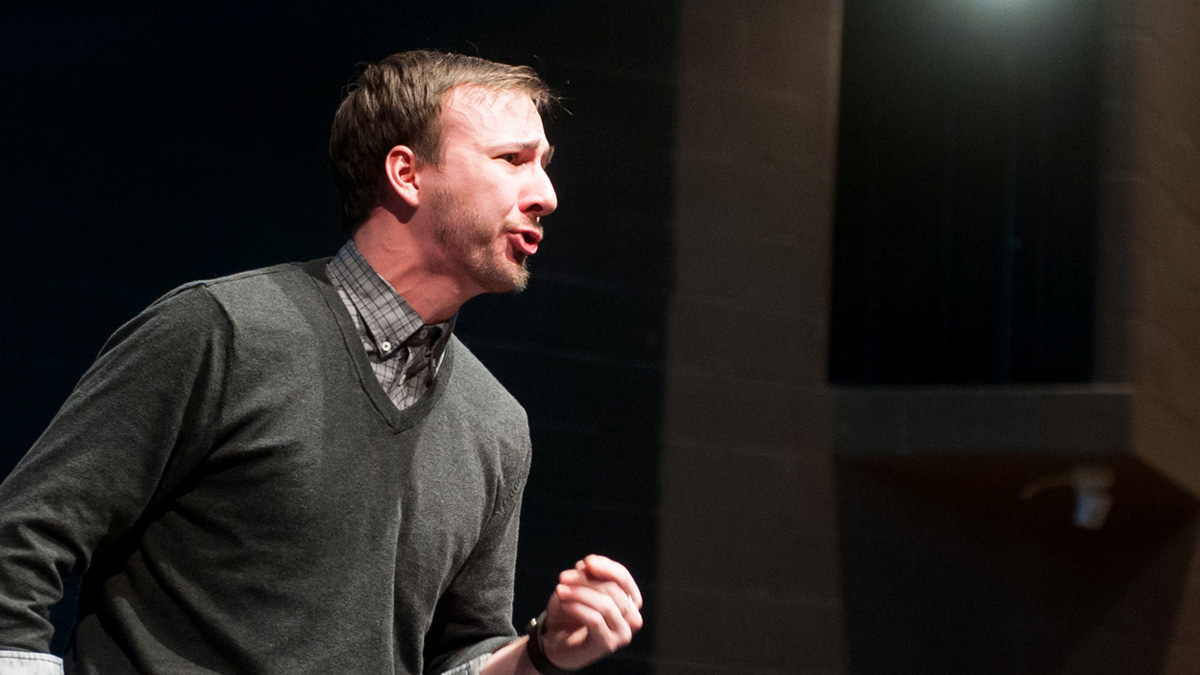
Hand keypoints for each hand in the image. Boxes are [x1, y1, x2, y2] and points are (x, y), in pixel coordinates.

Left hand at [538, 555, 643, 670]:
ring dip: (579, 594)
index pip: (624, 578)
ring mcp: (623, 634)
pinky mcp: (609, 645)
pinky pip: (595, 621)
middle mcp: (632, 618)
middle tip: (563, 578)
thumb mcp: (577, 586)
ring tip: (560, 590)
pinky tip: (564, 605)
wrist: (555, 641)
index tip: (586, 562)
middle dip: (585, 581)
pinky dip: (578, 609)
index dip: (607, 567)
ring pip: (606, 605)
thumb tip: (589, 564)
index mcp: (630, 600)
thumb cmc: (570, 611)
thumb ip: (587, 574)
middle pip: (613, 590)